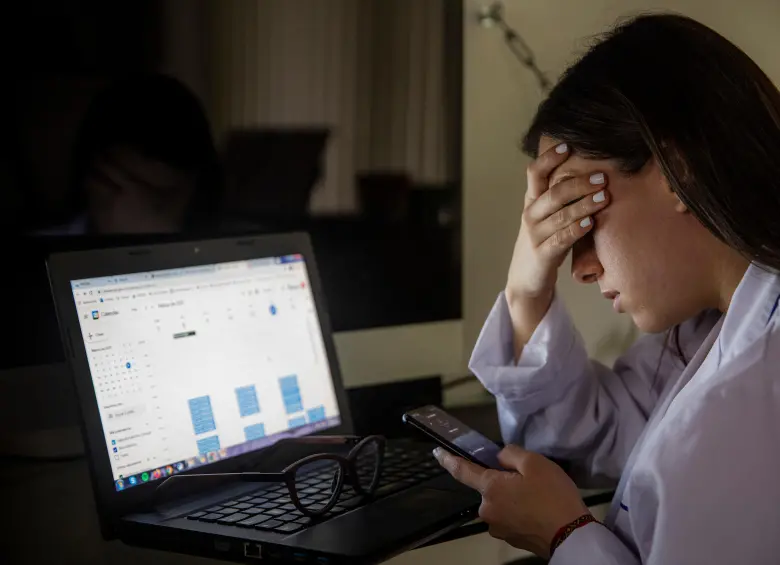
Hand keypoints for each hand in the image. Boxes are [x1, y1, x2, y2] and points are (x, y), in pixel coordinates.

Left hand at [434, 445, 588, 558]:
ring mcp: (498, 528)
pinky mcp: (511, 539)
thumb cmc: (552, 496)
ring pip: (500, 503)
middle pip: (489, 488)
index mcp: (490, 489)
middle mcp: (487, 510)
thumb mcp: (535, 463)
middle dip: (503, 482)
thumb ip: (511, 454)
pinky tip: (538, 511)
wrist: (572, 536)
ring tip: (538, 497)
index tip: (437, 452)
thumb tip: (499, 459)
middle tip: (529, 480)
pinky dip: (520, 512)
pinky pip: (510, 517)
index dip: (448, 460)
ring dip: (512, 498)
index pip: (462, 471)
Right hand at [505, 142, 609, 348]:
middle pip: (553, 193)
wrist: (527, 279)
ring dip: (584, 204)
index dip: (549, 159)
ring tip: (604, 197)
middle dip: (579, 183)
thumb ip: (561, 198)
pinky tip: (590, 222)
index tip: (567, 147)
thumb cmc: (544, 242)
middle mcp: (531, 215)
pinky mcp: (542, 254)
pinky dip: (576, 229)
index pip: (535, 173)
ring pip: (560, 215)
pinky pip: (560, 239)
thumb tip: (594, 174)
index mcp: (532, 202)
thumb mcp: (547, 217)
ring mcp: (535, 235)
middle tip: (602, 178)